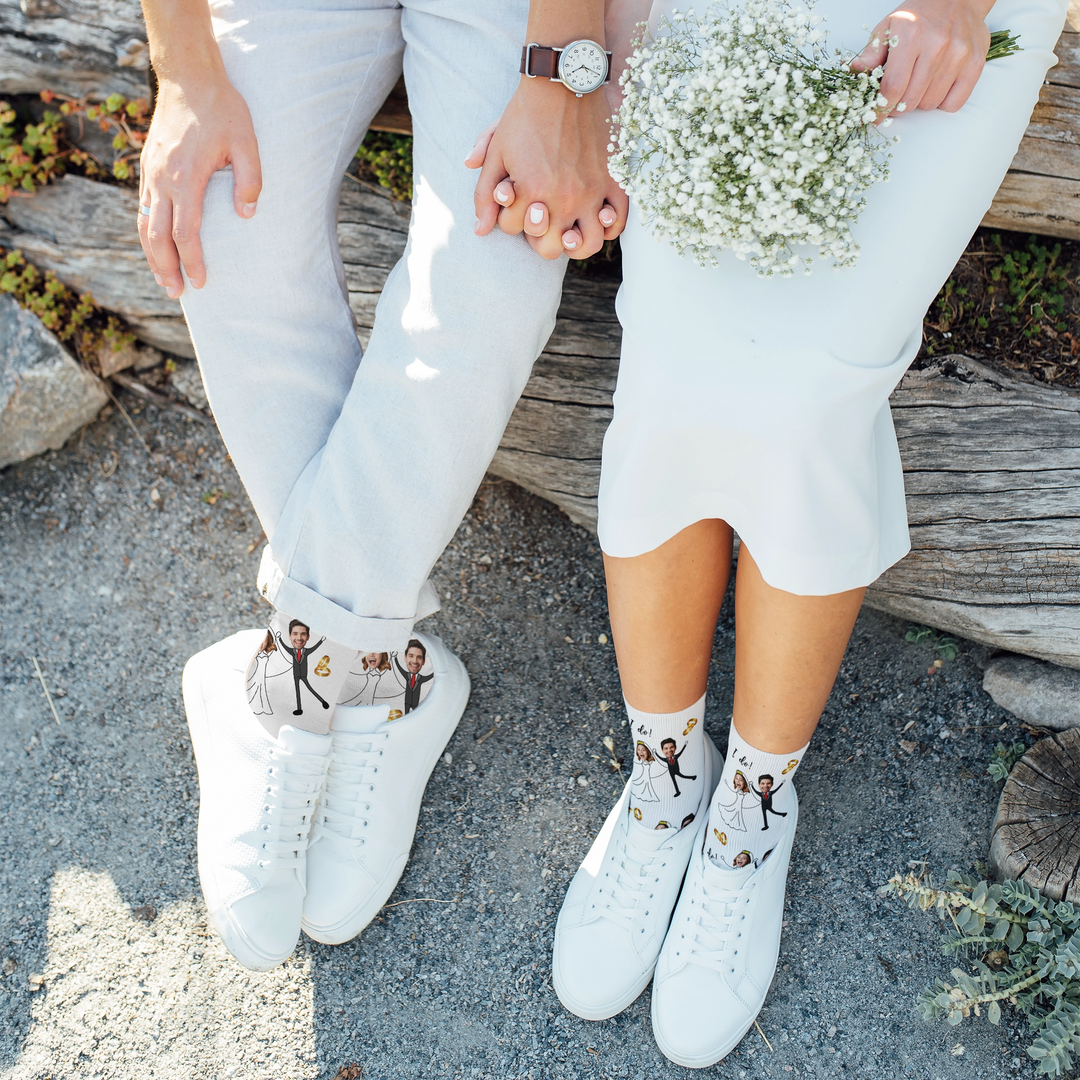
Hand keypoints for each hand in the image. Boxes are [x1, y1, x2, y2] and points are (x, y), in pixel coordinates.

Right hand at [138, 74, 261, 297]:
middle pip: (157, 236)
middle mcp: (162, 179)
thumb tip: (246, 215)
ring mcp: (151, 172)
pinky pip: (143, 208)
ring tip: (163, 279)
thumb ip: (251, 180)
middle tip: (176, 293)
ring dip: (152, 255)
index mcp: (185, 177)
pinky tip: (157, 246)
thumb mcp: (248, 142)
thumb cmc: (223, 109)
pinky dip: (147, 232)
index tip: (201, 282)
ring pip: (144, 224)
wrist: (189, 76)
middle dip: (166, 268)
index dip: (192, 262)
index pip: (185, 233)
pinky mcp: (148, 166)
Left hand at [466, 78, 626, 259]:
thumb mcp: (497, 150)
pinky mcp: (614, 182)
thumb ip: (484, 193)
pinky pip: (617, 222)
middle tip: (542, 221)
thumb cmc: (526, 115)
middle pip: (550, 249)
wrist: (564, 81)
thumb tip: (479, 230)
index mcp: (531, 191)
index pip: (513, 228)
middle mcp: (563, 199)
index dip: (509, 215)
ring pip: (587, 245)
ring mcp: (591, 193)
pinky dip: (608, 227)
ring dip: (575, 244)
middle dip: (540, 239)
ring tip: (570, 230)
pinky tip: (596, 216)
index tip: (516, 197)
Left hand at [849, 0, 992, 119]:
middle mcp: (937, 46)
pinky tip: (937, 86)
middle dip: (897, 106)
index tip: (874, 116)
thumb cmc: (920, 15)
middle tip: (896, 97)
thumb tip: (853, 72)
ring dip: (920, 102)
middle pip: (910, 100)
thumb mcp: (889, 26)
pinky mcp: (975, 64)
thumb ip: (872, 53)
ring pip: (930, 104)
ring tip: (919, 84)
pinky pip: (954, 104)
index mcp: (912, 36)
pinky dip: (942, 102)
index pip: (893, 87)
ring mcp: (959, 55)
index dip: (880, 108)